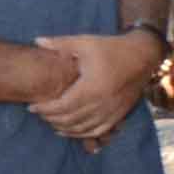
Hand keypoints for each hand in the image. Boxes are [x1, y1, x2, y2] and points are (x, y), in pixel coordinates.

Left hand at [31, 30, 161, 143]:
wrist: (142, 56)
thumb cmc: (111, 48)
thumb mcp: (84, 43)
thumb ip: (59, 44)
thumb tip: (36, 40)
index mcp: (91, 87)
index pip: (61, 106)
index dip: (44, 109)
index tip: (31, 107)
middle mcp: (101, 103)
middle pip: (69, 120)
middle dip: (50, 118)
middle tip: (38, 113)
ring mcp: (111, 112)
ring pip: (82, 128)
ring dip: (64, 128)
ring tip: (51, 122)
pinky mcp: (118, 115)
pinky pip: (97, 131)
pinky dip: (81, 133)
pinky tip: (71, 130)